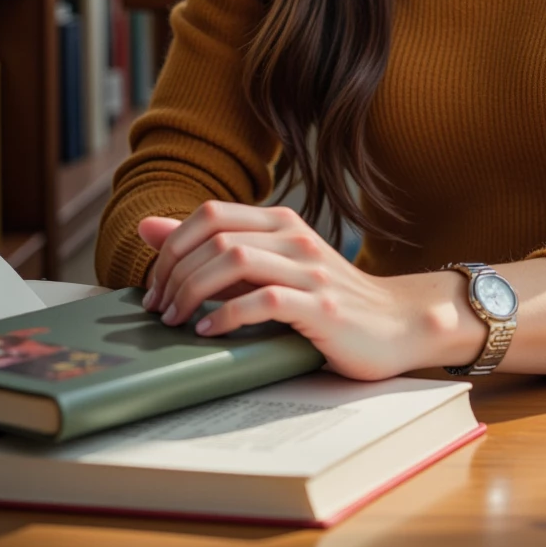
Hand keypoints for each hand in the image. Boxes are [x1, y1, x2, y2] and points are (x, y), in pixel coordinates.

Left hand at [137, 202, 481, 380]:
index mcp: (281, 222)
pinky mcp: (321, 308)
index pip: (211, 213)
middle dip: (174, 273)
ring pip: (234, 261)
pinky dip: (227, 316)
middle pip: (215, 235)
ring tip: (177, 320)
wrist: (396, 323)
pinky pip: (265, 302)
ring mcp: (310, 271)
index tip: (156, 285)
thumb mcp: (268, 266)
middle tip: (159, 309)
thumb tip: (149, 229)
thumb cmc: (326, 299)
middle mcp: (295, 238)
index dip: (172, 246)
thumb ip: (214, 248)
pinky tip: (210, 333)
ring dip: (193, 291)